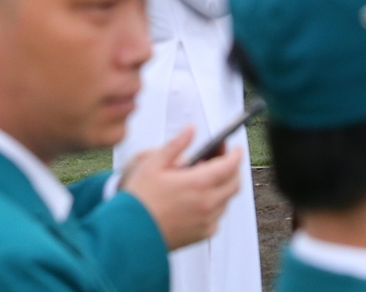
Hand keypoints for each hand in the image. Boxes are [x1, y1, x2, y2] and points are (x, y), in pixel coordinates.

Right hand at [117, 128, 243, 250]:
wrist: (130, 233)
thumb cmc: (139, 199)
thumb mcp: (153, 163)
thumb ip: (176, 145)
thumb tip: (190, 130)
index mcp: (198, 183)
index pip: (230, 166)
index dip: (235, 154)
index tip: (235, 148)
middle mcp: (207, 203)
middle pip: (234, 183)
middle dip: (233, 169)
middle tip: (223, 159)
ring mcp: (206, 221)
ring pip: (226, 200)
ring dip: (222, 187)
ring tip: (204, 177)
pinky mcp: (201, 234)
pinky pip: (217, 217)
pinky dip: (214, 205)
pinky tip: (198, 199)